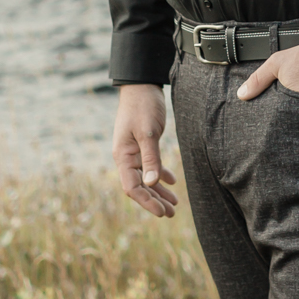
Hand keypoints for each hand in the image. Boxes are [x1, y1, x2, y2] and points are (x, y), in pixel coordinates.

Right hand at [112, 84, 178, 217]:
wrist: (140, 85)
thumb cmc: (143, 106)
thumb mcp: (148, 132)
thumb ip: (151, 158)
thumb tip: (152, 183)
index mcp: (123, 156)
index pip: (132, 188)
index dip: (147, 202)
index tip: (163, 212)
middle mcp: (126, 157)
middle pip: (139, 187)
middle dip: (154, 201)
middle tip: (172, 213)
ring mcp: (133, 151)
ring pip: (146, 178)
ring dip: (158, 192)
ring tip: (174, 204)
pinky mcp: (143, 144)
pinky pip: (150, 166)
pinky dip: (160, 175)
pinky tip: (172, 182)